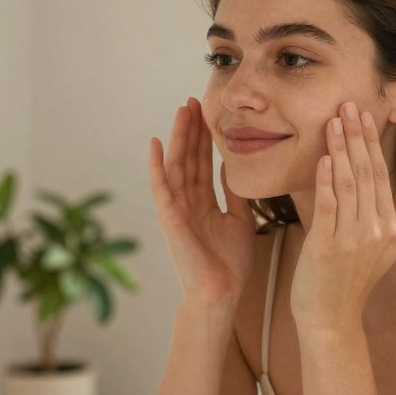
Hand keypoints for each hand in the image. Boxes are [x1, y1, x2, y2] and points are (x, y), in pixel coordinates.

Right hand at [148, 97, 256, 304]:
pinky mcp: (169, 218)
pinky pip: (161, 187)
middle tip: (194, 101)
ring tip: (181, 111)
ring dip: (177, 138)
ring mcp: (176, 209)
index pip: (203, 164)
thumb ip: (235, 193)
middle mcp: (186, 203)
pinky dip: (156, 165)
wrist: (221, 293)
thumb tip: (235, 166)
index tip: (208, 114)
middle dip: (190, 130)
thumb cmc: (230, 264)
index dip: (205, 139)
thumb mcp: (241, 219)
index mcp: (203, 204)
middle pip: (188, 159)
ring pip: (175, 166)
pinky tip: (154, 143)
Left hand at [291, 102, 395, 328]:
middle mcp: (376, 231)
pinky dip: (326, 179)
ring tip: (334, 121)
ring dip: (340, 150)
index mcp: (390, 228)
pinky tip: (322, 158)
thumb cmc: (352, 283)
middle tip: (348, 105)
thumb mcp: (385, 250)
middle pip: (367, 174)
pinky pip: (329, 206)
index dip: (373, 144)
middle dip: (358, 137)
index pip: (383, 176)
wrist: (331, 319)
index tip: (365, 116)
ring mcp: (352, 239)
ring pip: (349, 184)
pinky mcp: (327, 246)